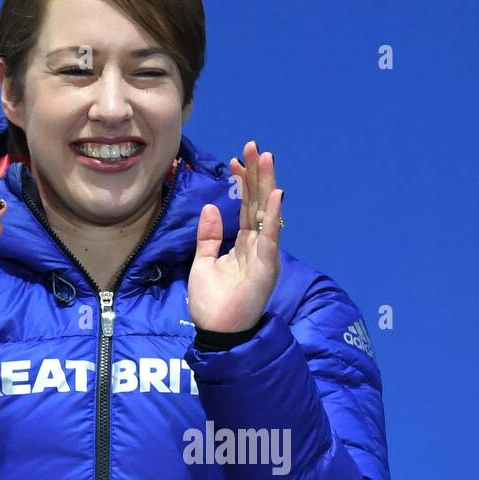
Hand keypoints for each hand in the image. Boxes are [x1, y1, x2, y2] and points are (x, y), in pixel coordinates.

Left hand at [187, 141, 281, 331]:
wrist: (217, 333)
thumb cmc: (212, 304)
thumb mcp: (204, 263)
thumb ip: (209, 237)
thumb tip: (211, 208)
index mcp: (244, 246)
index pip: (245, 208)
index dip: (241, 184)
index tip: (235, 160)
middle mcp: (257, 248)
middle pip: (258, 204)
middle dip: (256, 175)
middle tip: (253, 146)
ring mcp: (264, 256)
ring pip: (266, 214)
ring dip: (267, 185)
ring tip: (265, 158)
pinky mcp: (266, 268)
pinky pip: (270, 237)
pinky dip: (272, 215)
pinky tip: (274, 193)